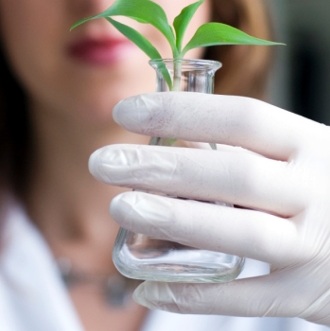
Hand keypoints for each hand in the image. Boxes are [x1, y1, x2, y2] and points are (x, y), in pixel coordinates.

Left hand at [89, 92, 329, 325]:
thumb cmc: (324, 190)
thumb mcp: (300, 157)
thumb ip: (246, 147)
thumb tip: (167, 131)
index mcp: (310, 145)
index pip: (243, 118)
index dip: (181, 113)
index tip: (125, 112)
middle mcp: (317, 191)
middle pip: (235, 175)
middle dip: (164, 168)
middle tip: (103, 163)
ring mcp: (317, 246)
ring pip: (242, 235)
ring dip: (176, 220)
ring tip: (120, 207)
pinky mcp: (310, 294)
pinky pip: (248, 298)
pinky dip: (196, 295)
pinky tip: (149, 286)